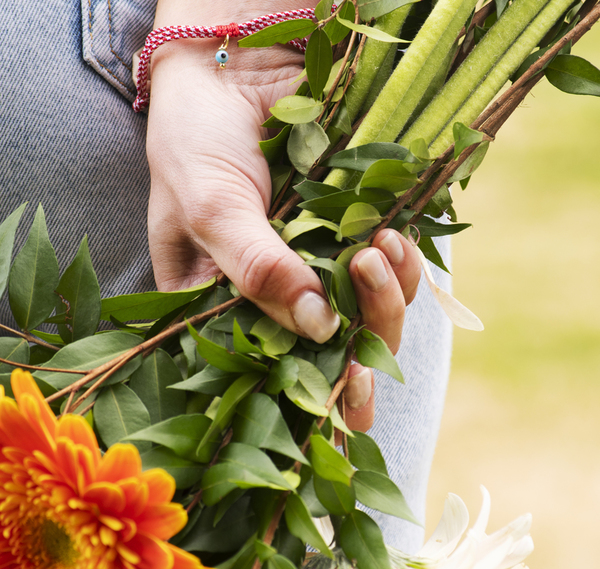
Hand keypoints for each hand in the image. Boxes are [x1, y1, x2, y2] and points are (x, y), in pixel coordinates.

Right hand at [145, 3, 420, 433]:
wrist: (232, 71)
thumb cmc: (195, 140)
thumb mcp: (210, 208)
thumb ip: (257, 270)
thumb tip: (319, 326)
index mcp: (224, 307)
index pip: (269, 372)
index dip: (313, 396)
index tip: (350, 392)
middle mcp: (274, 296)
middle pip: (329, 352)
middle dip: (359, 344)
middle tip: (361, 298)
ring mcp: (316, 267)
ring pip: (367, 316)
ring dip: (384, 297)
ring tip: (376, 249)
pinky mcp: (349, 234)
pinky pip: (388, 271)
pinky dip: (400, 264)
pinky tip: (391, 237)